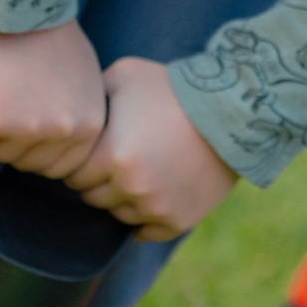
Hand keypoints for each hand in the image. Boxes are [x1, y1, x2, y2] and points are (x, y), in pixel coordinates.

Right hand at [0, 20, 107, 180]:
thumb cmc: (47, 36)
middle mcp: (64, 129)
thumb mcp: (82, 80)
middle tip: (15, 94)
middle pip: (25, 164)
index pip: (56, 168)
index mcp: (89, 123)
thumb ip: (73, 116)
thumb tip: (58, 144)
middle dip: (13, 136)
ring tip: (2, 86)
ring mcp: (29, 127)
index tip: (32, 111)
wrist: (18, 2)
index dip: (38, 143)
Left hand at [65, 57, 238, 241]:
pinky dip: (147, 217)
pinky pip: (146, 231)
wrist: (233, 109)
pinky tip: (155, 194)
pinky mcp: (178, 221)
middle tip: (122, 158)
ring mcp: (154, 207)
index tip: (99, 150)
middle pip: (94, 198)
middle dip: (102, 180)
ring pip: (119, 215)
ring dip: (124, 198)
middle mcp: (129, 187)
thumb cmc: (174, 87)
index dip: (83, 162)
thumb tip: (74, 111)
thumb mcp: (126, 75)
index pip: (74, 176)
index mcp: (110, 156)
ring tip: (144, 170)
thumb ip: (93, 96)